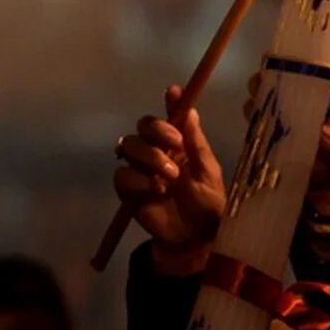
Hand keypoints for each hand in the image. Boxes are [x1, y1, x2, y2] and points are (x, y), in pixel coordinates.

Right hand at [115, 85, 225, 274]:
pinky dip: (139, 180)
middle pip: (143, 125)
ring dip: (150, 157)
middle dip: (157, 130)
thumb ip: (196, 142)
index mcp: (180, 144)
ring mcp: (141, 170)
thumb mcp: (208, 171)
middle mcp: (158, 151)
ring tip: (170, 177)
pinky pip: (122, 174)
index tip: (173, 92)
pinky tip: (155, 191)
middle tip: (175, 144)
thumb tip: (190, 109)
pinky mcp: (129, 190)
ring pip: (129, 145)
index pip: (171, 116)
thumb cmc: (207, 203)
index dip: (170, 102)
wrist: (195, 237)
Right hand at [243, 64, 329, 214]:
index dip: (291, 53)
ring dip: (259, 95)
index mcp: (329, 77)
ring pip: (262, 90)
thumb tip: (304, 76)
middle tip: (267, 85)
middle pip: (277, 68)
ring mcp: (286, 106)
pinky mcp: (273, 126)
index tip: (278, 58)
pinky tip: (257, 120)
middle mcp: (304, 86)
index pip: (306, 53)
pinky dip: (253, 115)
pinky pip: (255, 114)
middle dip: (269, 74)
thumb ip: (327, 97)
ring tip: (263, 106)